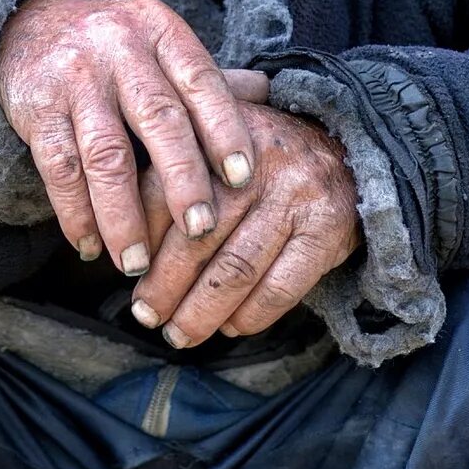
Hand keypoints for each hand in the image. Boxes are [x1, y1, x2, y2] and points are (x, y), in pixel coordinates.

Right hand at [0, 0, 269, 273]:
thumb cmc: (109, 48)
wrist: (21, 27)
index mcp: (160, 31)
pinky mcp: (36, 108)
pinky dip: (76, 214)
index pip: (201, 82)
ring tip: (137, 263)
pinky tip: (90, 247)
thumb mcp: (158, 46)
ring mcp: (75, 78)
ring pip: (106, 155)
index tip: (244, 179)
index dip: (224, 130)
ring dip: (123, 216)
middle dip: (182, 181)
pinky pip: (59, 169)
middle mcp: (119, 48)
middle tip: (200, 231)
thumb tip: (268, 97)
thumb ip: (204, 78)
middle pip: (159, 120)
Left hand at [126, 101, 360, 345]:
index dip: (139, 239)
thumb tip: (118, 235)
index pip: (162, 192)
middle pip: (196, 238)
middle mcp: (254, 162)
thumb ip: (173, 172)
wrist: (351, 149)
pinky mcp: (328, 228)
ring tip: (180, 333)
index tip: (125, 272)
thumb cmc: (263, 160)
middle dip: (164, 287)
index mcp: (213, 135)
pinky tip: (231, 327)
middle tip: (146, 316)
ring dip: (201, 312)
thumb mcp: (216, 144)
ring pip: (235, 270)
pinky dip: (251, 315)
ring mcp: (295, 194)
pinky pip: (280, 286)